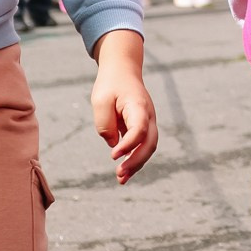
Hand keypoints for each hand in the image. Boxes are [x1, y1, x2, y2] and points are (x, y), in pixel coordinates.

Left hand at [90, 30, 158, 183]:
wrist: (123, 71)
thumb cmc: (110, 85)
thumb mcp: (100, 100)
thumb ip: (104, 124)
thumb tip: (113, 144)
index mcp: (138, 106)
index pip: (139, 129)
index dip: (128, 144)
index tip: (113, 156)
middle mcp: (149, 115)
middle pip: (150, 142)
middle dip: (136, 161)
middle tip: (120, 174)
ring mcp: (148, 122)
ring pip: (148, 147)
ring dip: (137, 164)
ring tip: (121, 179)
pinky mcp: (143, 127)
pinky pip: (142, 146)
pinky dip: (135, 159)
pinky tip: (123, 172)